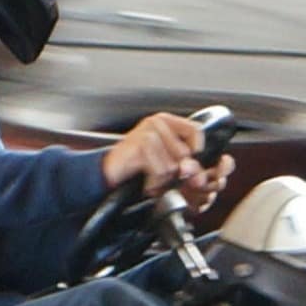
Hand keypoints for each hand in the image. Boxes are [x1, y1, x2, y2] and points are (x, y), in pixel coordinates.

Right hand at [101, 111, 224, 206]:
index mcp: (166, 122)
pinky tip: (146, 181)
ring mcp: (147, 132)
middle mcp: (157, 123)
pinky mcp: (139, 145)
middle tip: (161, 176)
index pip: (195, 130)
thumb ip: (185, 163)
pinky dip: (153, 183)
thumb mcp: (165, 160)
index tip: (187, 163)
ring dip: (162, 179)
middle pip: (185, 152)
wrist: (107, 172)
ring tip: (150, 177)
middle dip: (175, 172)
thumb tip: (198, 175)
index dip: (196, 150)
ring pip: (173, 165)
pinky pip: (159, 170)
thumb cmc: (136, 166)